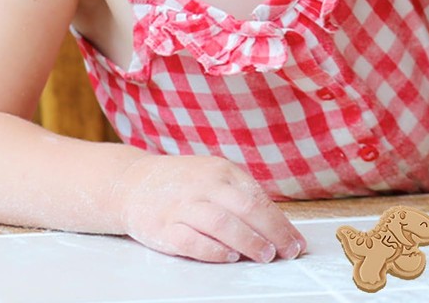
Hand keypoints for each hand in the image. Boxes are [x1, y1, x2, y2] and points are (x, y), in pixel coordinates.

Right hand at [115, 154, 305, 262]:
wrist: (133, 182)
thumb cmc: (181, 182)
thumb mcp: (212, 175)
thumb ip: (239, 195)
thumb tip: (275, 224)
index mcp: (219, 170)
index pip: (257, 197)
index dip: (280, 222)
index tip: (296, 242)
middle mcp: (202, 185)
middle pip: (245, 208)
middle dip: (272, 232)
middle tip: (287, 251)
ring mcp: (182, 205)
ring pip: (221, 223)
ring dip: (247, 241)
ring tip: (265, 255)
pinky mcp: (164, 227)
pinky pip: (191, 241)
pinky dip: (212, 250)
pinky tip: (228, 257)